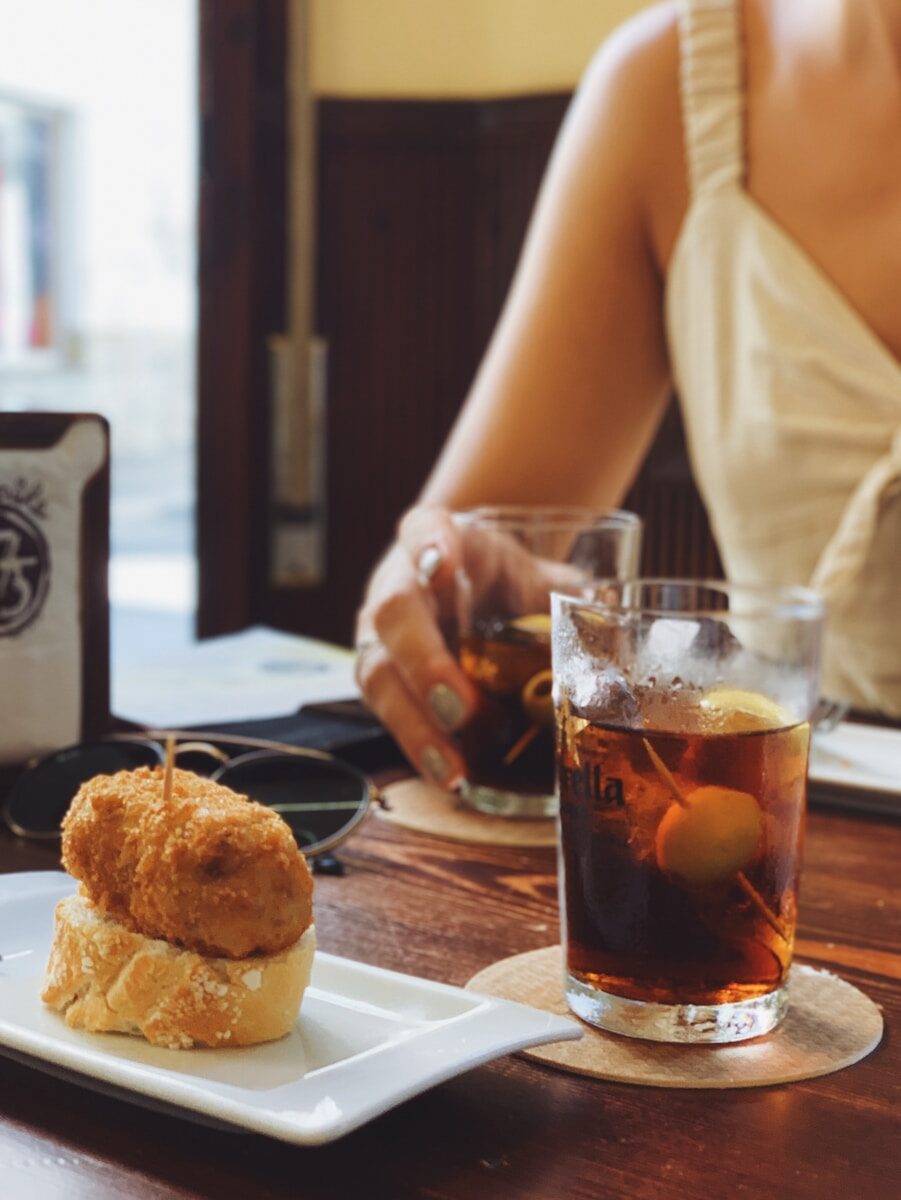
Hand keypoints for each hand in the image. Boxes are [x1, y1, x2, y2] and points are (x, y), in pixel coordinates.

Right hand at [355, 506, 583, 788]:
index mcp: (440, 538)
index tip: (441, 564)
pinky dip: (418, 746)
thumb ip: (575, 605)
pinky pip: (386, 713)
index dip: (429, 545)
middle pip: (393, 611)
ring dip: (415, 723)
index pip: (425, 528)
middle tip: (461, 708)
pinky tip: (448, 775)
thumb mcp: (539, 578)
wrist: (474, 587)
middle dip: (424, 662)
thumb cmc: (507, 583)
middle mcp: (398, 582)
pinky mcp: (381, 677)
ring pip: (378, 672)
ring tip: (453, 767)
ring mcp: (380, 632)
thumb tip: (623, 655)